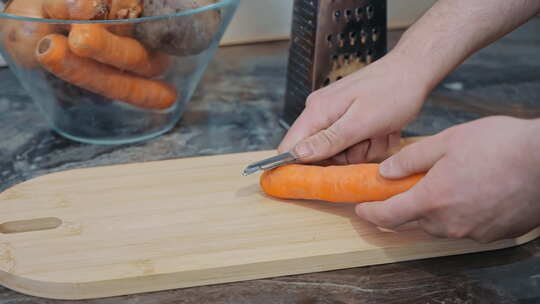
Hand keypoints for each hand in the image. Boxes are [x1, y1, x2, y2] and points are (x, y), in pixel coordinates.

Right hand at [278, 53, 426, 163]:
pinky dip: (372, 140)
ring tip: (381, 131)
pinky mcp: (349, 116)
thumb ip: (328, 140)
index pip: (290, 146)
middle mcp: (321, 111)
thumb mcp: (361, 122)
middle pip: (319, 154)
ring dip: (364, 148)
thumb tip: (297, 154)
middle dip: (347, 156)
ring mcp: (335, 113)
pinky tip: (384, 128)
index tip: (319, 179)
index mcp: (317, 111)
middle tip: (368, 141)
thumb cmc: (392, 92)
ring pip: (341, 151)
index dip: (297, 167)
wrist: (414, 70)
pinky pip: (354, 142)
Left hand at [355, 116, 539, 242]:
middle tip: (395, 192)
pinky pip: (462, 227)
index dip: (370, 213)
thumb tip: (385, 172)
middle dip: (398, 209)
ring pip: (437, 226)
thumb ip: (410, 160)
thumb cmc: (500, 146)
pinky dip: (454, 214)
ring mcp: (472, 232)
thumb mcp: (446, 142)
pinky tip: (463, 194)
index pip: (388, 216)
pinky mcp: (492, 234)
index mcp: (432, 200)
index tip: (361, 207)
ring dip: (427, 211)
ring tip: (436, 186)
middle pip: (411, 222)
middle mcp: (449, 223)